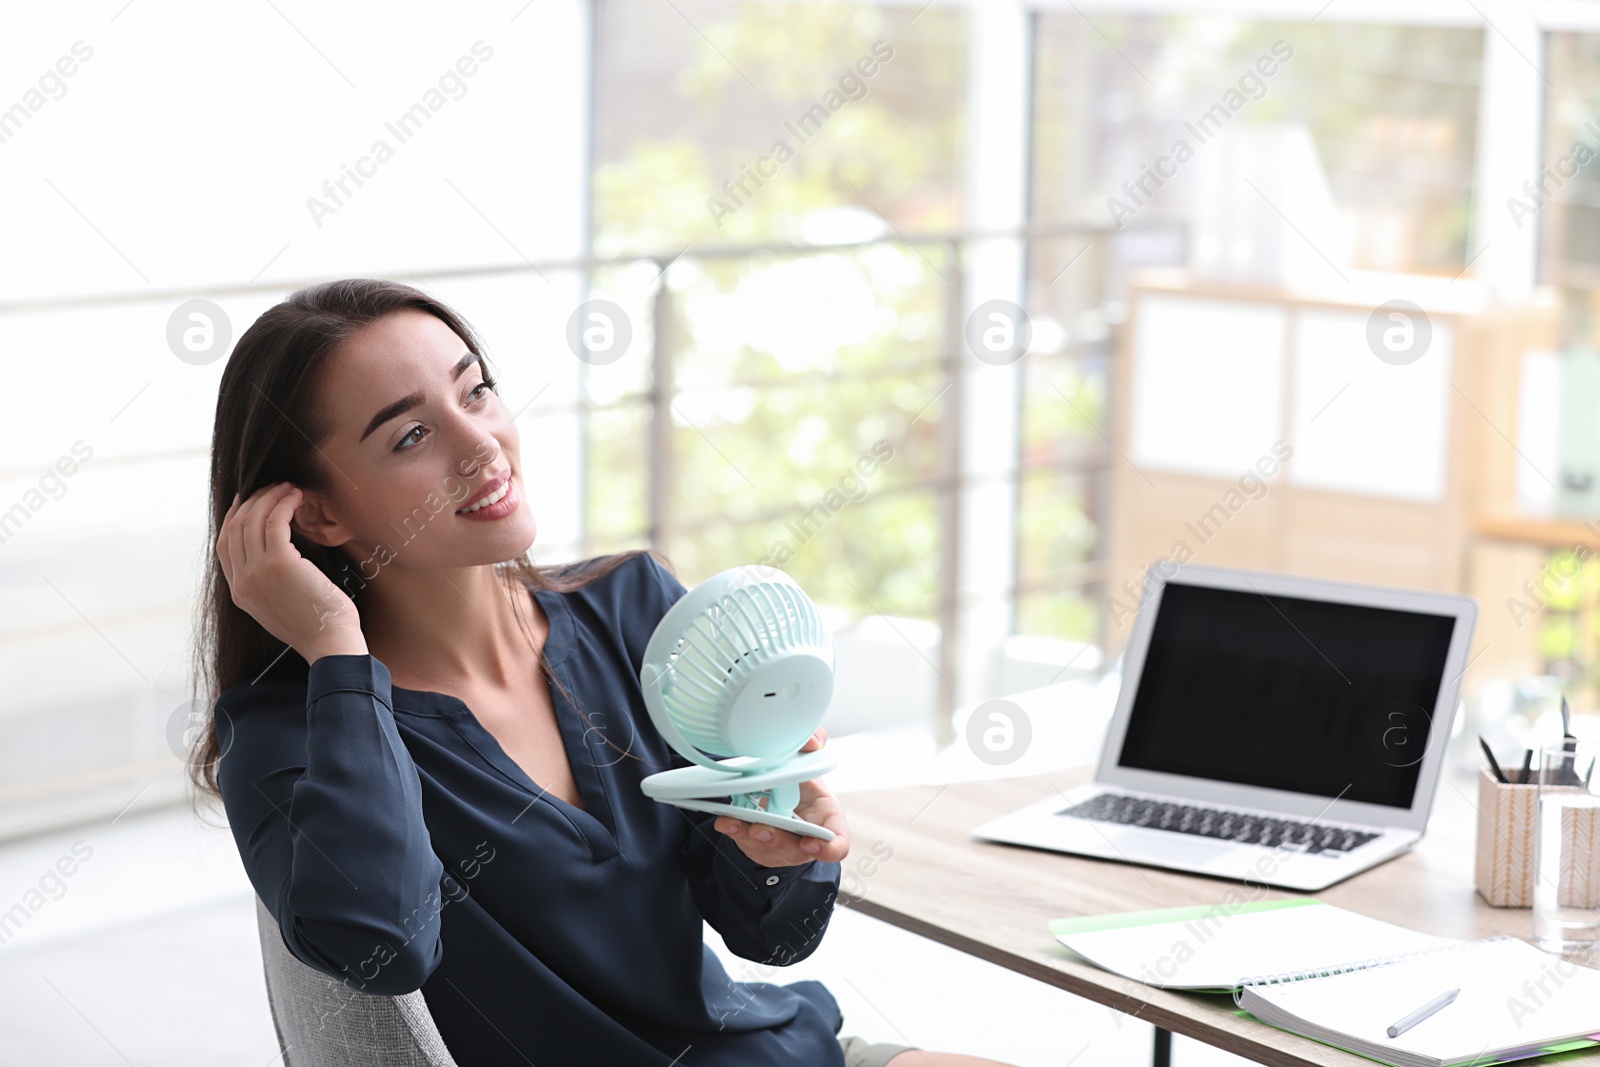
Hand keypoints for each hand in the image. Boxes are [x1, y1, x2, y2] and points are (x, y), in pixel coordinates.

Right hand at [216, 482, 365, 662]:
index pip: (224, 545)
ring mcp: (256, 573)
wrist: (330, 642)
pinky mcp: (279, 563)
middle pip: (235, 528)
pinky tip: (297, 498)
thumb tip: (274, 556)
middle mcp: (242, 582)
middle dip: (253, 501)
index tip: (248, 499)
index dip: (234, 518)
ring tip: (288, 487)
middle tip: (273, 487)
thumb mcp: (280, 604)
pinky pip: (274, 522)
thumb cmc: (317, 623)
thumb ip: (268, 583)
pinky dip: (284, 505)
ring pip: (252, 521)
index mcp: (239, 592)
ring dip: (269, 498)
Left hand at [713, 727, 849, 866]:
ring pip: (766, 849)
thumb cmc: (803, 787)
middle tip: (761, 830)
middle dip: (776, 840)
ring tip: (734, 822)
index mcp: (827, 820)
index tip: (809, 843)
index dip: (826, 849)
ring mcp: (782, 847)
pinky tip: (726, 821)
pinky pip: (747, 845)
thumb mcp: (810, 763)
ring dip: (748, 836)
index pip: (837, 844)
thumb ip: (813, 749)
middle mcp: (806, 839)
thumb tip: (813, 741)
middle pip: (794, 850)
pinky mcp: (760, 848)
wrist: (784, 797)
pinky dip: (735, 832)